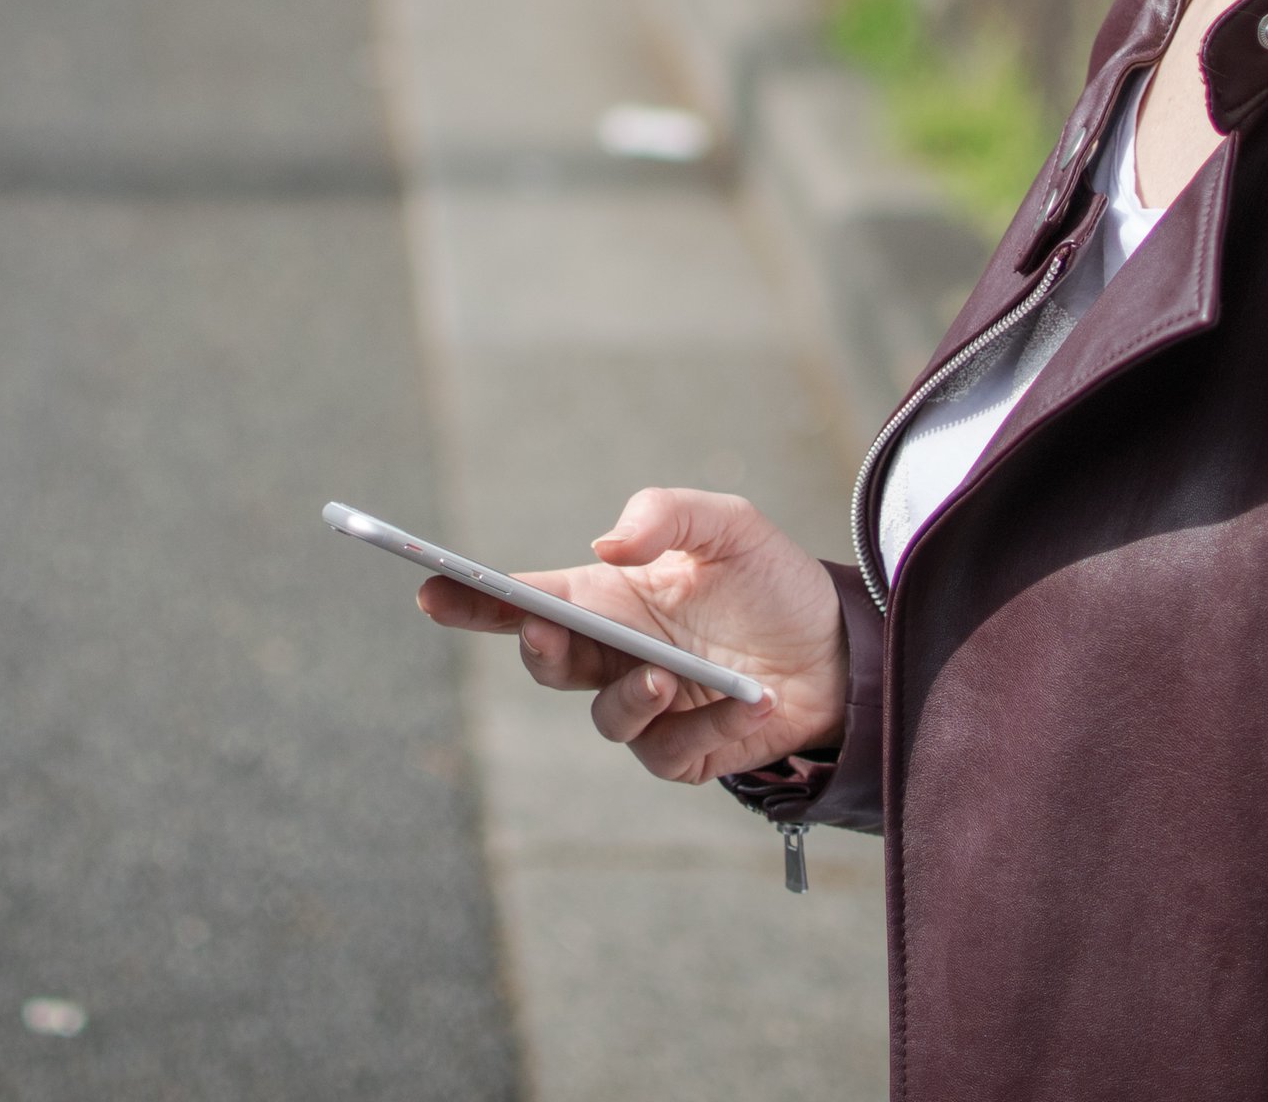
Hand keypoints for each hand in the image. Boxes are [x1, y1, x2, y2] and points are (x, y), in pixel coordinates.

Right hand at [415, 487, 848, 783]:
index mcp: (606, 597)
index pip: (523, 598)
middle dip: (537, 647)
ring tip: (670, 678)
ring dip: (629, 698)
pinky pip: (668, 753)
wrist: (838, 650)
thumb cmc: (770, 584)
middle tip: (544, 631)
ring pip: (605, 717)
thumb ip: (665, 514)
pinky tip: (747, 705)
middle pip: (546, 662)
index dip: (470, 597)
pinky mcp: (683, 752)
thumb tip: (606, 546)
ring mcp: (646, 708)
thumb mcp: (728, 525)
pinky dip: (704, 728)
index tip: (429, 587)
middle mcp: (614, 655)